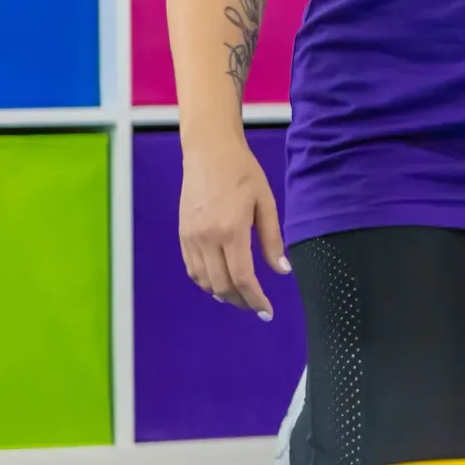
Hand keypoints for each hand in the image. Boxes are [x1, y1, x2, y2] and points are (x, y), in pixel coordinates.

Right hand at [179, 136, 288, 318]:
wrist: (208, 153)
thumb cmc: (244, 173)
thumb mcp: (266, 204)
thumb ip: (272, 240)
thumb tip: (282, 271)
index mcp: (231, 231)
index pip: (243, 278)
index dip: (255, 299)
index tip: (267, 312)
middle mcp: (206, 239)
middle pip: (222, 285)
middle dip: (241, 301)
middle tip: (257, 307)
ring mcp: (190, 238)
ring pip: (204, 281)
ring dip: (222, 294)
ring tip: (241, 297)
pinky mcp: (182, 234)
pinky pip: (192, 268)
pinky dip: (206, 282)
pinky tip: (220, 282)